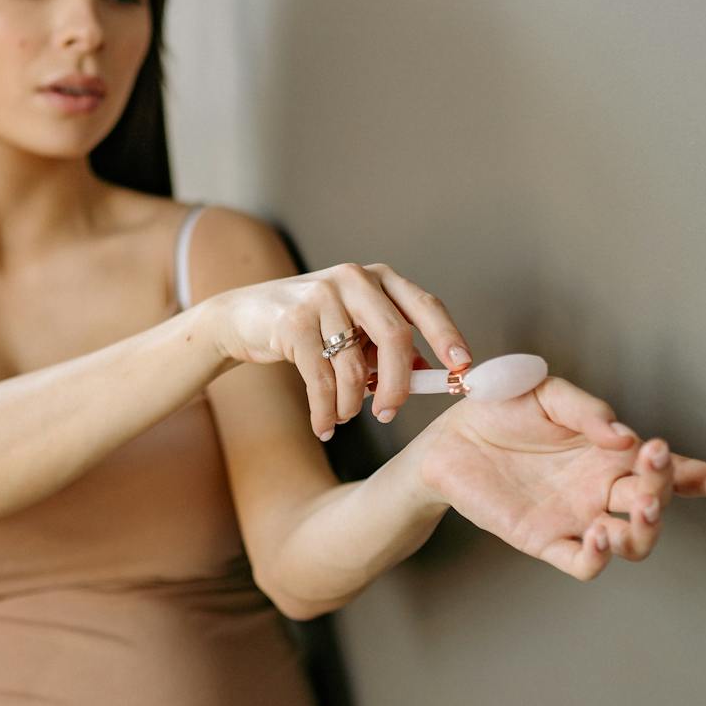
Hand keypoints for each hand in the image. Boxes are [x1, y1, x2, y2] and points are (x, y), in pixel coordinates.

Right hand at [208, 263, 471, 438]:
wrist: (243, 316)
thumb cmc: (310, 325)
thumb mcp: (354, 327)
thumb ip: (388, 347)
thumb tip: (432, 375)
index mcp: (378, 278)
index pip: (424, 306)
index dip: (447, 337)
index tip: (462, 368)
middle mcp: (354, 279)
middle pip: (396, 337)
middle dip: (399, 384)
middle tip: (390, 413)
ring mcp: (322, 297)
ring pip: (355, 366)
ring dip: (352, 404)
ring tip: (343, 417)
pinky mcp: (293, 322)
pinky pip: (322, 380)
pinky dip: (326, 411)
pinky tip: (324, 426)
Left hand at [416, 375, 705, 579]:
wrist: (444, 438)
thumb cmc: (499, 409)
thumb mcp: (545, 392)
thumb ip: (587, 411)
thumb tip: (623, 437)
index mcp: (612, 454)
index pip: (673, 471)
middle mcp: (602, 490)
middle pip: (657, 504)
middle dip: (666, 490)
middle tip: (653, 463)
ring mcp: (577, 518)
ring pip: (633, 543)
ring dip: (643, 532)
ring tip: (633, 511)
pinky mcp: (544, 541)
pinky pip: (583, 564)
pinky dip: (598, 557)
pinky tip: (596, 534)